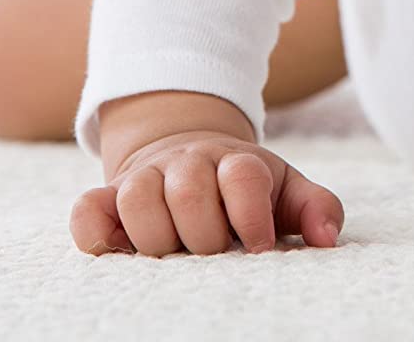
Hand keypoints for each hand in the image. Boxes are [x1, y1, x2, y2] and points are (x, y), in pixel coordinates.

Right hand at [69, 129, 344, 256]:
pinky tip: (120, 252)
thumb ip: (316, 208)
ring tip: (174, 257)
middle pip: (189, 190)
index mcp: (236, 161)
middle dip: (205, 235)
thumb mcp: (285, 191)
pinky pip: (86, 211)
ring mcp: (145, 177)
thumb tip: (328, 240)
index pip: (242, 177)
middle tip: (215, 255)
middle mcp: (188, 163)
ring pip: (137, 197)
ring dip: (157, 236)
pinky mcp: (106, 198)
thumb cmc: (245, 189)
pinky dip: (96, 235)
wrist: (190, 156)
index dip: (252, 216)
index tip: (259, 248)